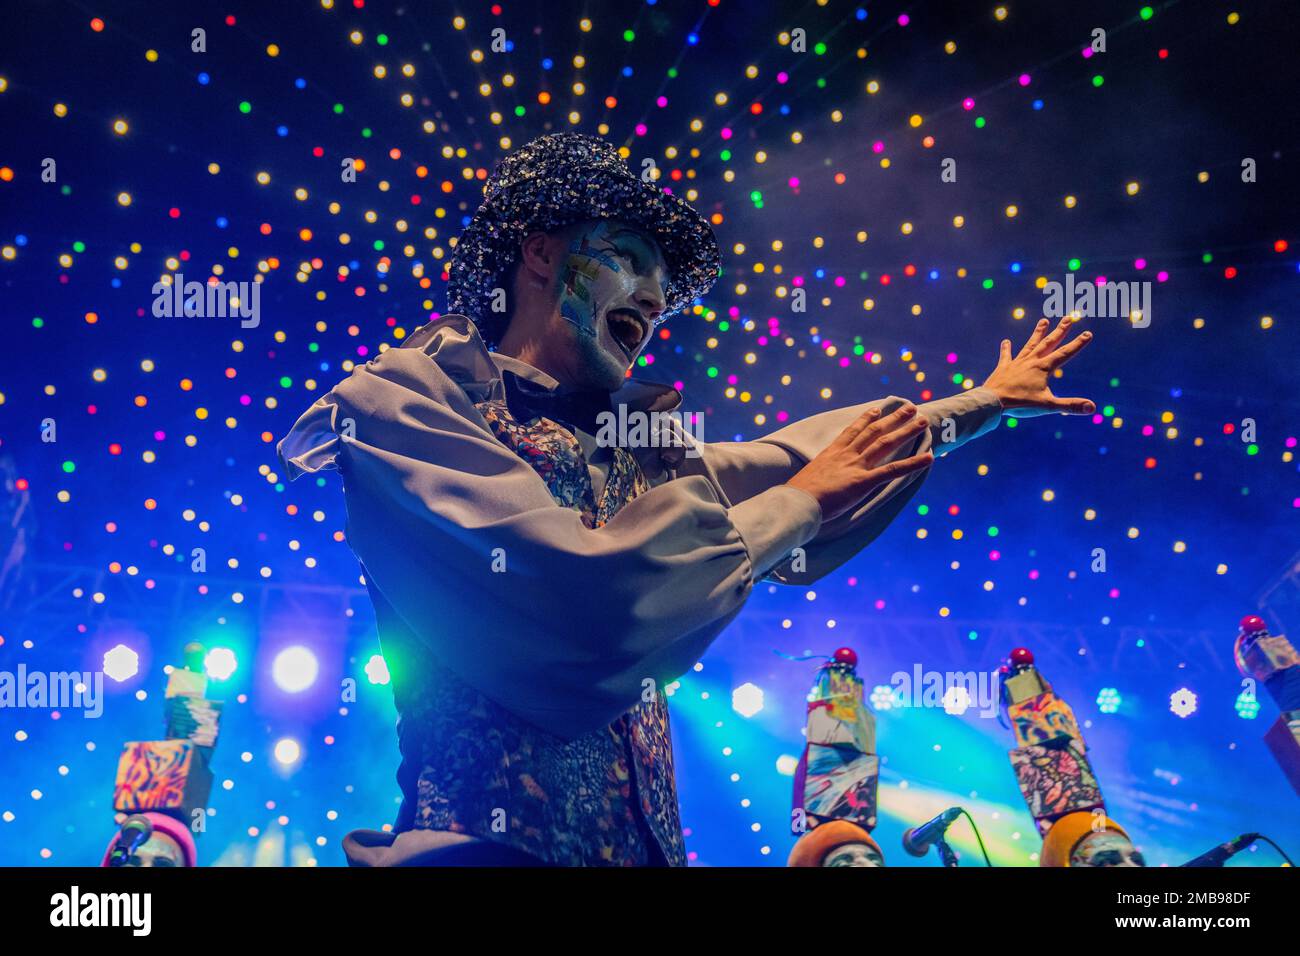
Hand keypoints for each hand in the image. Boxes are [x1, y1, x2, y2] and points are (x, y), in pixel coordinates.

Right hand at [787, 403, 933, 523]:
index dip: (866, 419)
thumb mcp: (808, 479)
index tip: (877, 409)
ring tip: (922, 421)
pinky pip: (892, 470)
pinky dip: (912, 463)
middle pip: (874, 431)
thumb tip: (817, 484)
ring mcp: (856, 466)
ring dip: (906, 431)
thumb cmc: (798, 495)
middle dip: (894, 418)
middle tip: (910, 408)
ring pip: (886, 443)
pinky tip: (928, 457)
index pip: (852, 431)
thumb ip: (819, 477)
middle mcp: (846, 455)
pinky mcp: (863, 481)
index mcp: (832, 453)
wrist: (796, 501)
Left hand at [982, 317, 1095, 417]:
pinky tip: (1005, 341)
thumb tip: (1092, 407)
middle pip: (1049, 343)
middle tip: (1069, 318)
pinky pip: (1006, 356)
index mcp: (1043, 368)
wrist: (992, 401)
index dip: (1078, 344)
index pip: (1065, 353)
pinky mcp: (1003, 368)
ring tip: (1043, 320)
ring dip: (1038, 333)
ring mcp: (1017, 363)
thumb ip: (1070, 406)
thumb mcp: (1048, 406)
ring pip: (1030, 344)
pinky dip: (1006, 349)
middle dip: (1060, 330)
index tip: (1088, 333)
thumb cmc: (1020, 403)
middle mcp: (1031, 361)